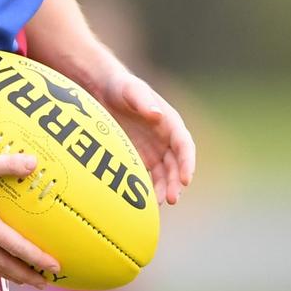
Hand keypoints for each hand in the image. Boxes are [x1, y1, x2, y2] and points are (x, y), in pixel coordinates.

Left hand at [97, 71, 195, 204]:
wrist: (102, 89)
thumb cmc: (121, 87)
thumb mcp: (131, 90)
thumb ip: (143, 101)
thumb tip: (158, 115)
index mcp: (170, 122)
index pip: (184, 145)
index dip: (188, 163)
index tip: (186, 179)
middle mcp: (166, 138)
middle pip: (177, 164)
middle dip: (177, 182)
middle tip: (172, 198)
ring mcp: (155, 149)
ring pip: (166, 174)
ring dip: (166, 188)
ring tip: (161, 204)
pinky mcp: (141, 157)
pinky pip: (150, 176)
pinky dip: (151, 188)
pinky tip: (147, 201)